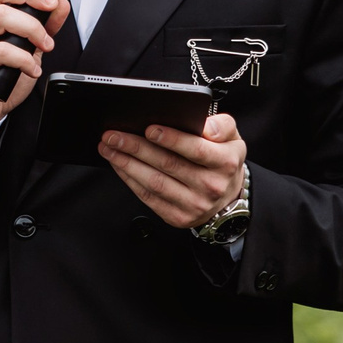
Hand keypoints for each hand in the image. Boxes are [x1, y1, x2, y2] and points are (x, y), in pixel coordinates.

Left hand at [101, 112, 247, 231]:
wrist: (228, 198)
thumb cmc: (223, 162)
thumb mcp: (233, 138)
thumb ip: (222, 125)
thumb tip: (204, 126)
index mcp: (224, 163)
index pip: (196, 149)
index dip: (171, 139)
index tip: (150, 129)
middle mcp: (210, 186)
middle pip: (168, 164)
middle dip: (136, 148)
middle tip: (114, 135)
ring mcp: (193, 204)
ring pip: (154, 182)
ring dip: (127, 164)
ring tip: (109, 148)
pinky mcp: (177, 217)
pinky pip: (148, 197)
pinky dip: (129, 179)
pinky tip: (118, 165)